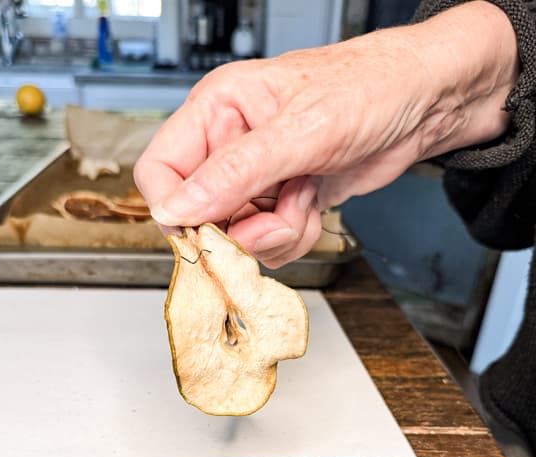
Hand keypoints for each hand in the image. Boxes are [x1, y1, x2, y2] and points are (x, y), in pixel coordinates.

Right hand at [135, 1, 517, 267]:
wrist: (422, 106)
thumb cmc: (369, 88)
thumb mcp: (299, 131)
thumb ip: (233, 172)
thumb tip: (176, 208)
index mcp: (215, 111)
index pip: (160, 173)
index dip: (178, 210)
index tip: (211, 230)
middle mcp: (228, 146)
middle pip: (198, 217)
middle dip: (241, 229)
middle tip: (276, 215)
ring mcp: (254, 179)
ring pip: (235, 237)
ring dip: (273, 234)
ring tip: (303, 198)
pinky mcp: (279, 202)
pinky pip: (267, 243)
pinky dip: (292, 236)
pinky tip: (312, 204)